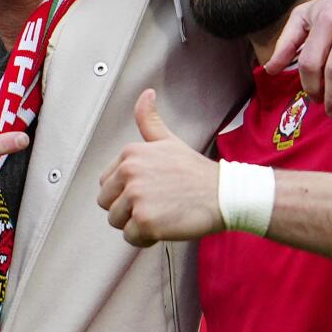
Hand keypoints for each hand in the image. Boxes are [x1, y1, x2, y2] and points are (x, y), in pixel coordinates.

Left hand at [97, 90, 221, 246]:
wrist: (225, 194)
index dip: (126, 192)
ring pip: (116, 221)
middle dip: (127, 210)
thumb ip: (149, 120)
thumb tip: (146, 93)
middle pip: (106, 204)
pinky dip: (146, 238)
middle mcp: (128, 173)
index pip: (106, 184)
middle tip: (156, 204)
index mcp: (129, 154)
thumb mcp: (168, 141)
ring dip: (136, 225)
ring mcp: (136, 197)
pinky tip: (166, 225)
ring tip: (162, 214)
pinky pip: (130, 238)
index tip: (151, 190)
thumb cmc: (195, 171)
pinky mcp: (144, 221)